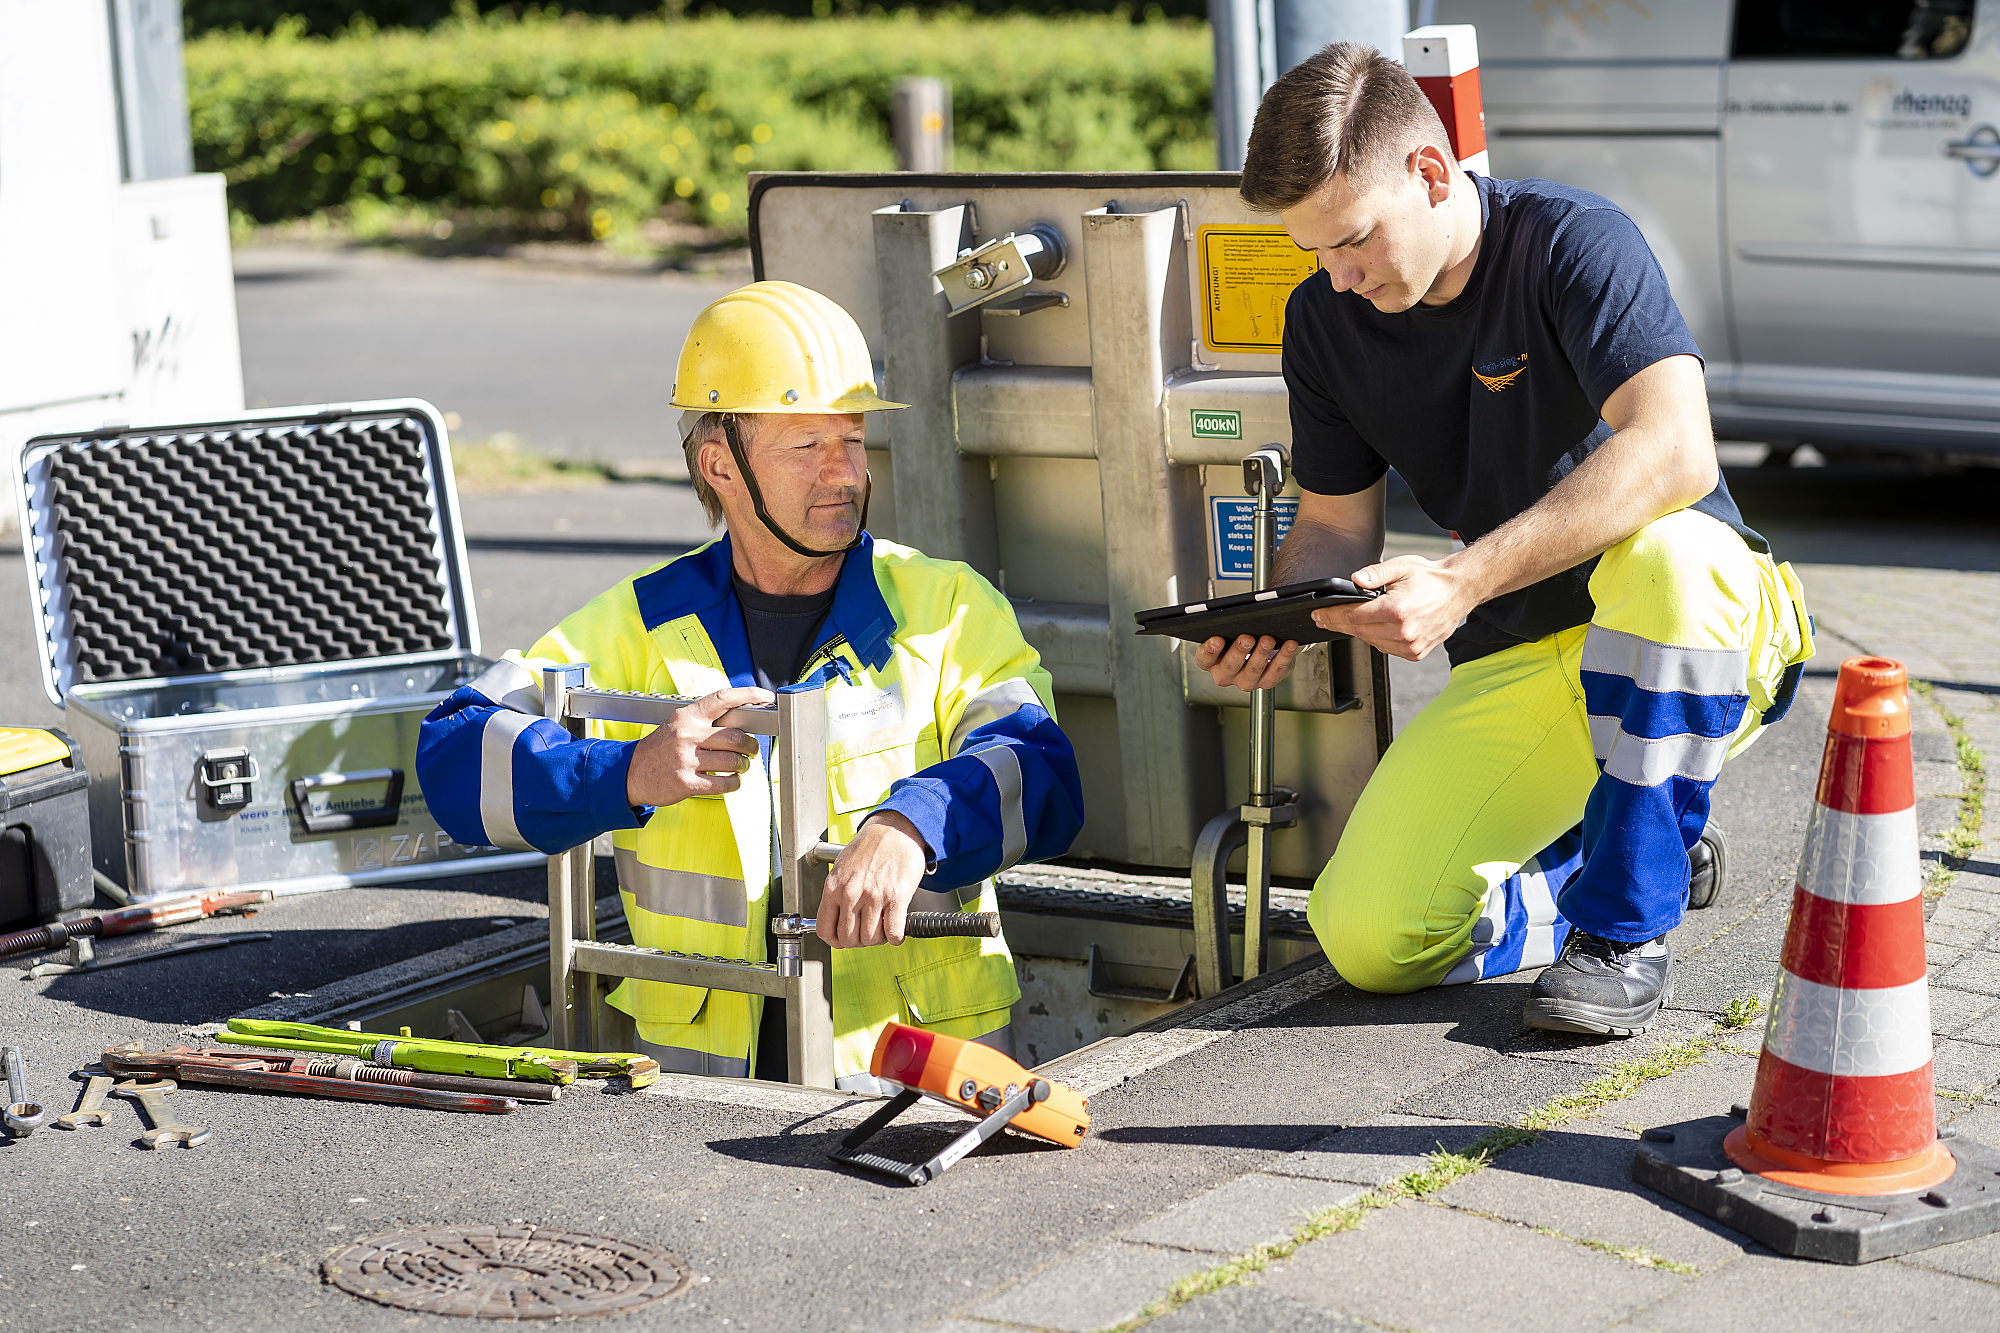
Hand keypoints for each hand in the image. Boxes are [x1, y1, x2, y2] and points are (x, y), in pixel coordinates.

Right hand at [624, 686, 772, 806]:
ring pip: (733, 761)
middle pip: (735, 736)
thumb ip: (704, 721)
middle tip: (751, 749)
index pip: (723, 698)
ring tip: (740, 766)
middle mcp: (687, 735)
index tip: (765, 697)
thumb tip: (741, 721)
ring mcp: (686, 759)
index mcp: (687, 717)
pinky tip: (732, 780)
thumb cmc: (659, 749)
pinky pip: (723, 783)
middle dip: (750, 745)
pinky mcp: (686, 782)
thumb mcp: (677, 725)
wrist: (630, 773)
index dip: (749, 695)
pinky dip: (734, 783)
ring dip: (743, 765)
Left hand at [817, 811, 929, 947]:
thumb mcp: (842, 868)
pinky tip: (895, 929)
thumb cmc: (871, 846)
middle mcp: (851, 893)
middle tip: (866, 934)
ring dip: (877, 940)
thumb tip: (836, 918)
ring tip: (881, 929)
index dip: (835, 941)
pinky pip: (893, 932)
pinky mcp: (896, 897)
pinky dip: (895, 937)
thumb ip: (836, 893)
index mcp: (834, 887)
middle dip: (858, 942)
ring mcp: (874, 896)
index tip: (843, 940)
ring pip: (870, 939)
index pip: (825, 930)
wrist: (896, 829)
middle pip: (849, 939)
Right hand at [1192, 633, 1300, 691]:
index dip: (1210, 650)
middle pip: (1230, 666)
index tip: (1217, 639)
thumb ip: (1227, 627)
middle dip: (1239, 651)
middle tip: (1247, 638)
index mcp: (1211, 662)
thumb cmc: (1239, 638)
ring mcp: (1246, 681)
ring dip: (1261, 653)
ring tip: (1268, 639)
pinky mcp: (1266, 682)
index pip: (1205, 658)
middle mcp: (1226, 675)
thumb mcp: (1229, 632)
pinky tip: (1288, 645)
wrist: (1259, 650)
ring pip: (1253, 670)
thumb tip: (1236, 615)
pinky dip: (1283, 658)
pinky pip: (1275, 672)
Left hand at [1310, 555, 1480, 660]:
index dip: (1331, 616)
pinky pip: (1386, 649)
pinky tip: (1379, 627)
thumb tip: (1354, 581)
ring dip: (1360, 632)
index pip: (1353, 617)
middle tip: (1324, 618)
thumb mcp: (1401, 567)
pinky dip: (1378, 639)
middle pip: (1359, 631)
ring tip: (1355, 619)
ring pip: (1371, 642)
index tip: (1317, 615)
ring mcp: (1411, 646)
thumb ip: (1375, 574)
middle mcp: (1404, 632)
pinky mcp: (1416, 653)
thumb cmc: (1430, 578)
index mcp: (1397, 610)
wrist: (1459, 591)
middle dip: (1340, 624)